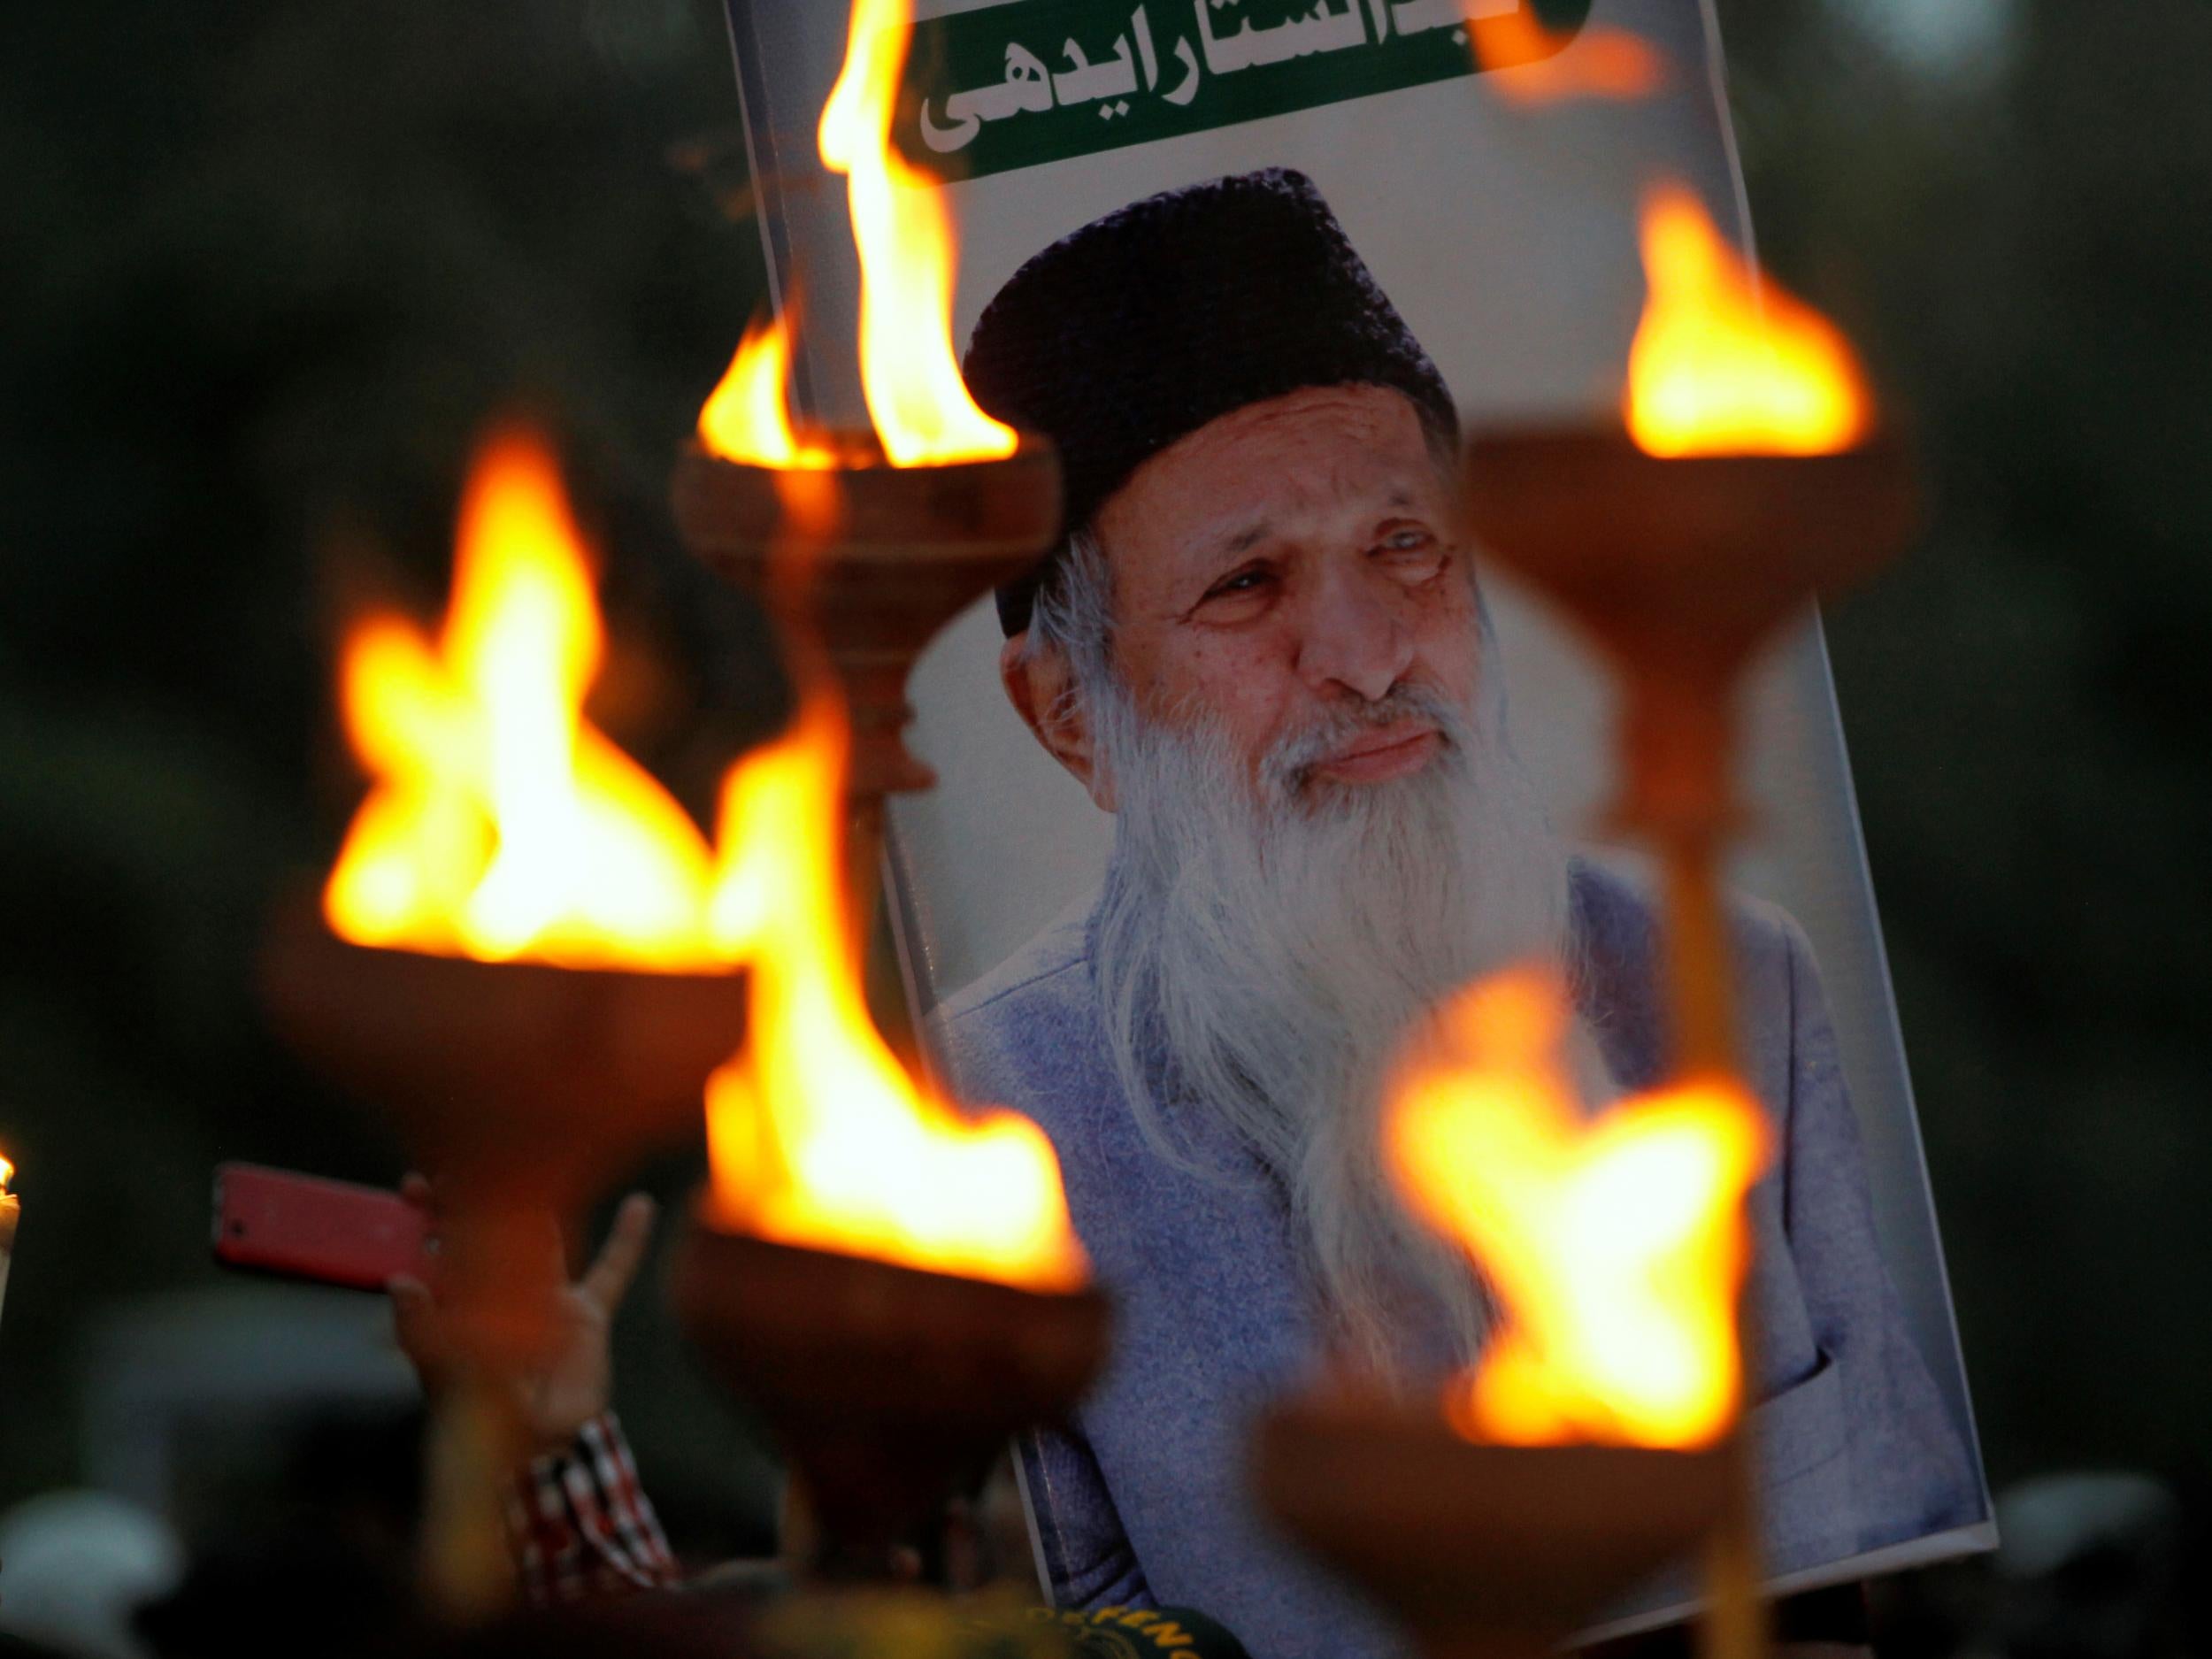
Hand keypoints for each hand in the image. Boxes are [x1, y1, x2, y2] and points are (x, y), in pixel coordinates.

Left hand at [389, 1174, 658, 1455]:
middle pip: (491, 1226)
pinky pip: (611, 1272)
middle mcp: (503, 1291)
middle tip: (468, 1155)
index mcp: (464, 1305)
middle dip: (477, 1190)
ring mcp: (547, 1298)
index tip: (418, 1185)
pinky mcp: (588, 1315)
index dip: (431, 1213)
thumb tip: (397, 1281)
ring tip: (543, 1148)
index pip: (444, 1247)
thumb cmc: (484, 1423)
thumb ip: (423, 1333)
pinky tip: (642, 1206)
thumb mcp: (447, 1379)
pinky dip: (627, 1241)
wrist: (540, 1451)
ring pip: (544, 1235)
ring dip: (541, 1195)